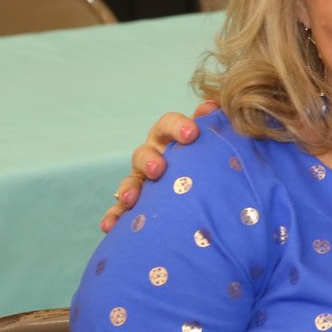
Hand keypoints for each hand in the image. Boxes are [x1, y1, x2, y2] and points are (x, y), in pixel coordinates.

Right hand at [100, 101, 217, 231]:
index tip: (192, 134)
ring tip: (131, 199)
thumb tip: (216, 106)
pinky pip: (121, 211)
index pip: (170, 124)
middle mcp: (155, 155)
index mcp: (175, 138)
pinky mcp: (137, 203)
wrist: (215, 189)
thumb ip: (221, 127)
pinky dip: (114, 217)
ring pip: (131, 182)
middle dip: (149, 160)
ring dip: (129, 189)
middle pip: (144, 153)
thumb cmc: (219, 159)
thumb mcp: (222, 144)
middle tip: (159, 169)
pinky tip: (109, 226)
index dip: (178, 126)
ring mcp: (144, 180)